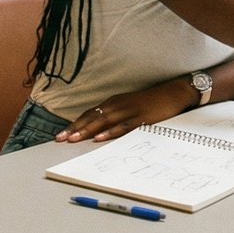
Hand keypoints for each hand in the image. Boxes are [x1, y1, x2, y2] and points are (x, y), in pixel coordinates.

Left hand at [58, 77, 192, 142]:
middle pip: (92, 117)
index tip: (60, 135)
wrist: (173, 93)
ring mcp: (129, 111)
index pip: (89, 114)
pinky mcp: (140, 118)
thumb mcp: (129, 105)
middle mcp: (118, 105)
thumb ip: (114, 116)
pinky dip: (110, 132)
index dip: (74, 124)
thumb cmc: (150, 102)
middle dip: (75, 128)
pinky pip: (122, 126)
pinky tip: (100, 138)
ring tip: (74, 139)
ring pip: (103, 121)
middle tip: (60, 139)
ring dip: (87, 130)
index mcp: (114, 102)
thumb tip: (97, 130)